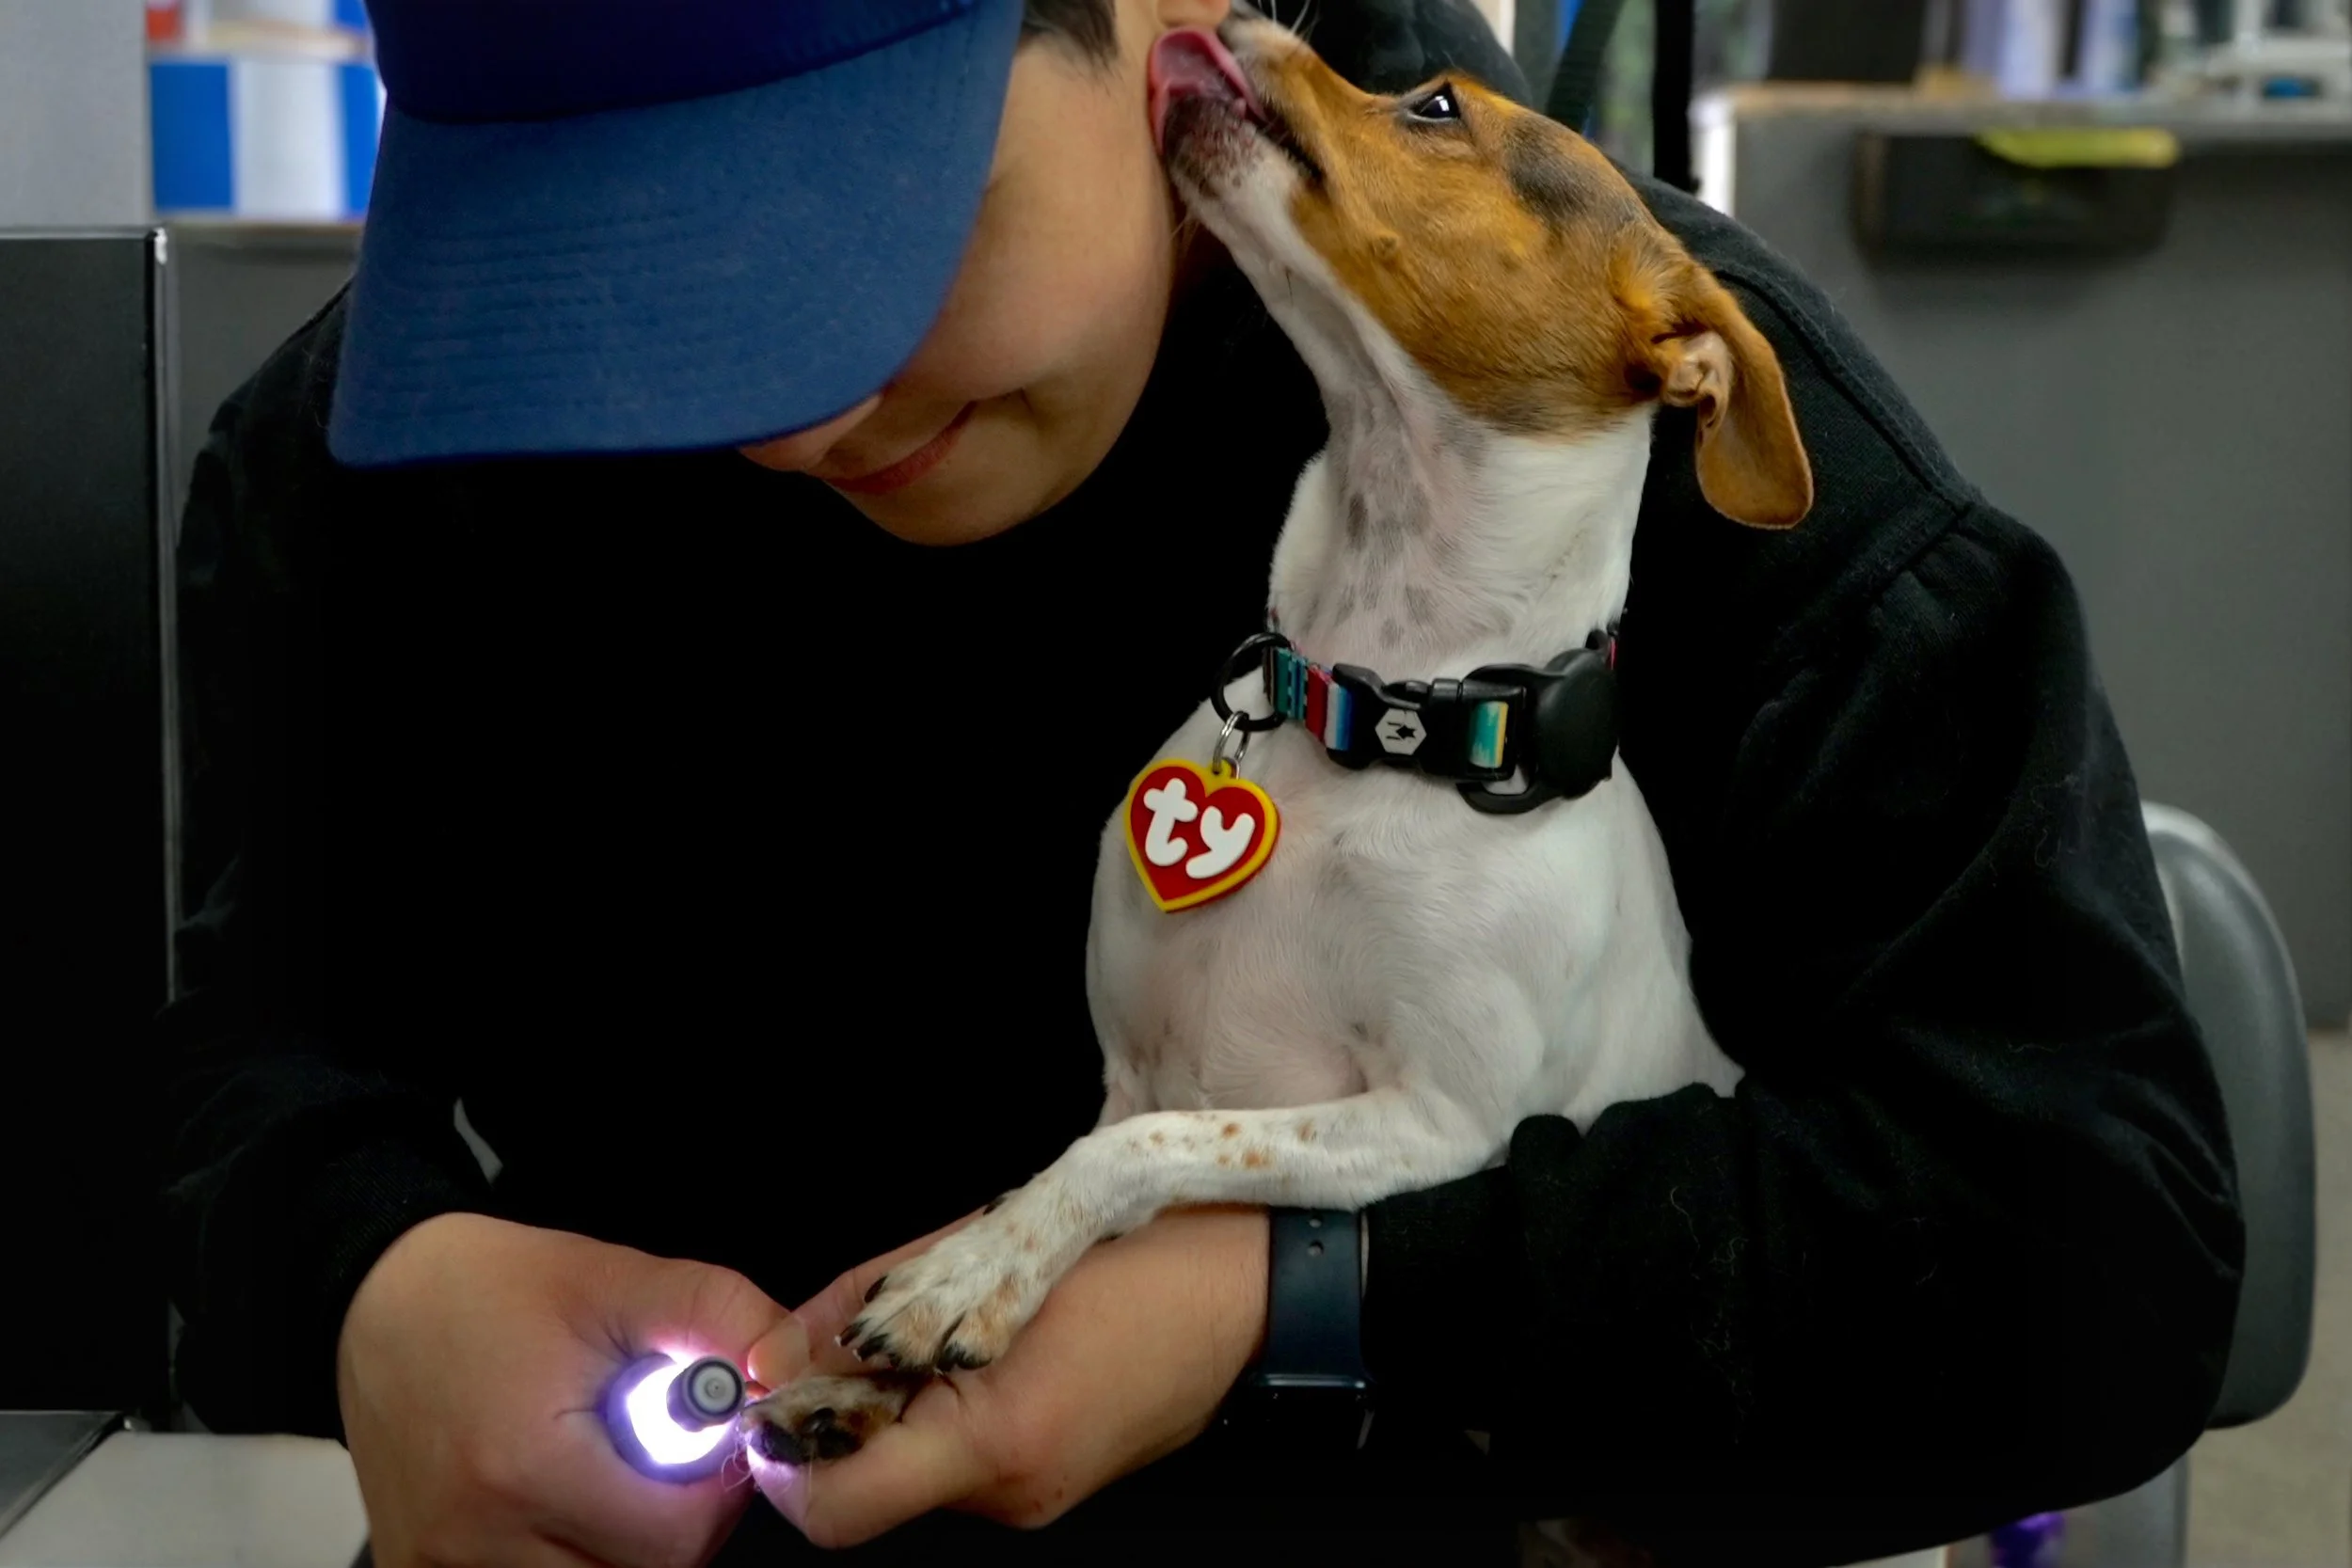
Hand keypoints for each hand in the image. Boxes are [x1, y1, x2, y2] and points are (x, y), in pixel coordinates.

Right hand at [336, 1212, 797, 1567]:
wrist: (378, 1298)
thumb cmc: (496, 1287)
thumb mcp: (618, 1277)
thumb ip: (717, 1315)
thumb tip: (789, 1365)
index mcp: (525, 1467)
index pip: (674, 1540)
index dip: (712, 1493)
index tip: (703, 1443)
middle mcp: (473, 1539)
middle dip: (668, 1526)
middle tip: (656, 1457)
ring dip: (616, 1546)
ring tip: (604, 1473)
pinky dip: (562, 1555)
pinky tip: (560, 1500)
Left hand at [744, 1205, 1266, 1548]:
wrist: (1249, 1290)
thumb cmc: (1134, 1255)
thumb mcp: (984, 1248)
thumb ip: (866, 1305)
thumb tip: (772, 1352)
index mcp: (995, 1439)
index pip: (831, 1508)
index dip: (780, 1454)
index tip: (777, 1390)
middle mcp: (1011, 1493)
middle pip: (867, 1482)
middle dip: (846, 1409)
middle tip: (870, 1330)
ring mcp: (1037, 1498)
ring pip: (913, 1466)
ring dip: (901, 1401)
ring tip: (956, 1318)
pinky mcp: (1054, 1484)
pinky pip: (962, 1457)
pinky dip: (948, 1405)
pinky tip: (991, 1341)